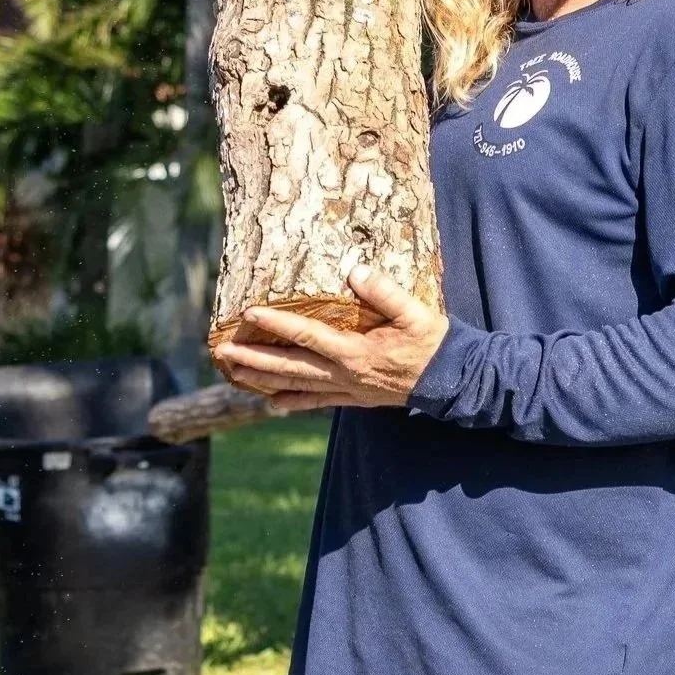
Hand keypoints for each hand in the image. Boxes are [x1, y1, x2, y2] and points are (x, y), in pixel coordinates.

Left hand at [213, 268, 450, 412]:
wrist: (452, 381)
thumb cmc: (435, 343)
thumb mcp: (416, 313)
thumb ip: (385, 293)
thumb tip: (355, 271)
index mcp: (356, 351)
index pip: (308, 336)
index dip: (277, 325)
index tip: (249, 313)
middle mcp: (345, 373)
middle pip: (290, 367)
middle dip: (254, 358)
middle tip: (222, 351)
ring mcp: (348, 389)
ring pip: (297, 385)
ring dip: (263, 379)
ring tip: (233, 372)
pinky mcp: (355, 397)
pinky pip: (317, 402)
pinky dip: (293, 403)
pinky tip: (272, 404)